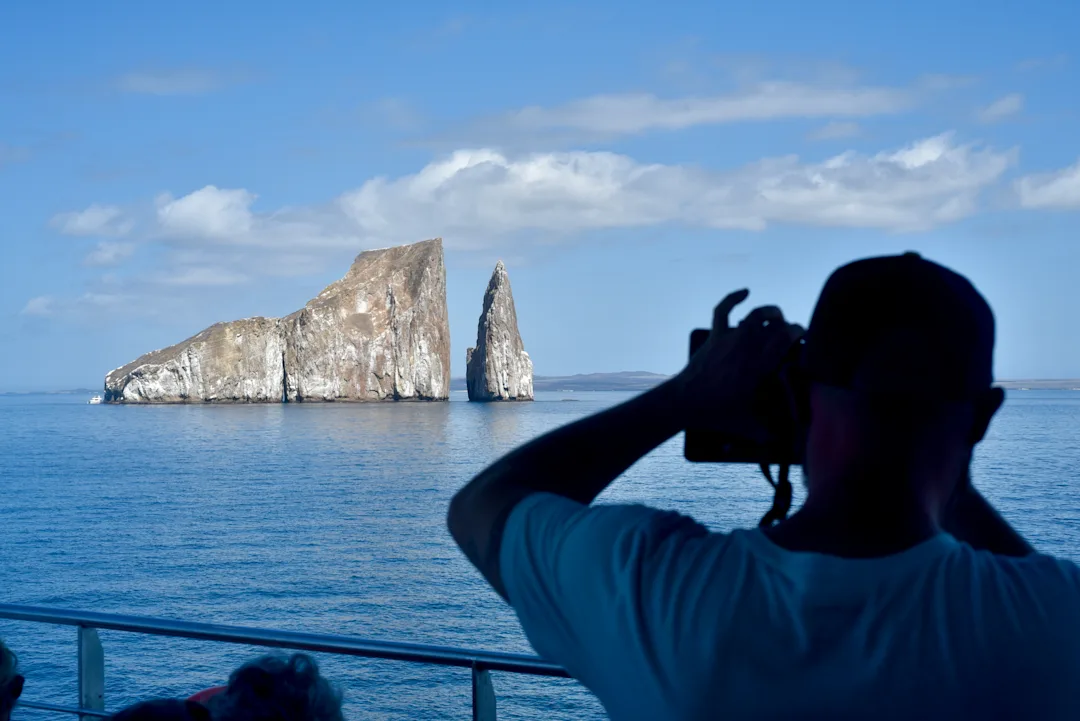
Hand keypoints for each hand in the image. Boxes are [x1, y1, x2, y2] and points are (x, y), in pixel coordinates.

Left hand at [674, 289, 804, 441]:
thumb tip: (784, 443)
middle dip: (787, 326)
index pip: (787, 338)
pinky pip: (723, 309)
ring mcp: (730, 338)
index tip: (804, 337)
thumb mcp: (747, 425)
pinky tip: (745, 291)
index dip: (799, 333)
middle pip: (775, 325)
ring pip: (755, 314)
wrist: (684, 402)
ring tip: (777, 316)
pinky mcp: (715, 336)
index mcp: (759, 365)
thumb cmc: (716, 413)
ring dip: (770, 311)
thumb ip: (768, 432)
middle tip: (790, 334)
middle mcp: (747, 346)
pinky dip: (734, 297)